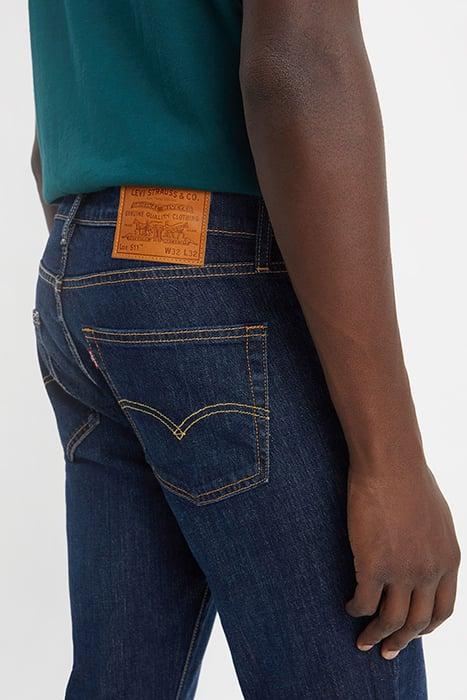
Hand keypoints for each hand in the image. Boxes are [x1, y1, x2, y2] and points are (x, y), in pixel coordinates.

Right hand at [346, 461, 459, 658]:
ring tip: (363, 642)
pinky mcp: (373, 566)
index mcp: (449, 560)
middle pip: (417, 622)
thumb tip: (423, 553)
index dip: (426, 627)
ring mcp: (402, 572)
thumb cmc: (408, 478)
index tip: (412, 633)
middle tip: (387, 651)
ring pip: (391, 621)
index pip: (443, 610)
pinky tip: (348, 607)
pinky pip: (364, 602)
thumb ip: (433, 542)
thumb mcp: (436, 516)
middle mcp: (430, 572)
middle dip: (401, 642)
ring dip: (376, 636)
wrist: (390, 463)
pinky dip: (355, 610)